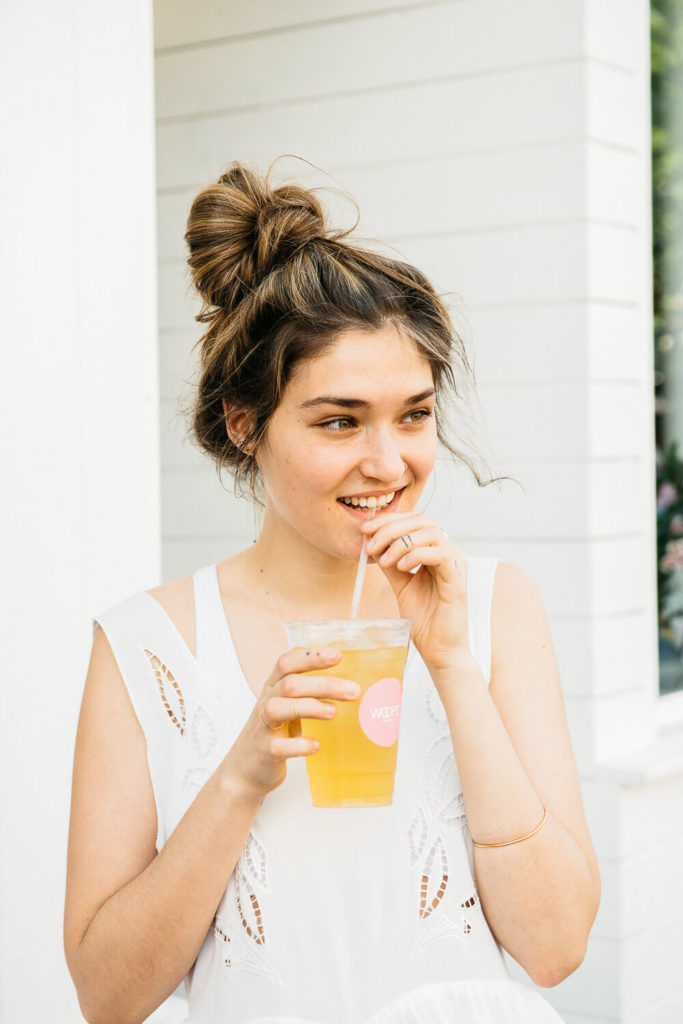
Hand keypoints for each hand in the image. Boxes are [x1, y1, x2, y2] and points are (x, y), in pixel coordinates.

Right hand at [220, 647, 359, 800]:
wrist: (245, 769)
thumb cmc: (273, 732)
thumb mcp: (288, 706)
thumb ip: (310, 693)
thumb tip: (352, 686)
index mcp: (273, 687)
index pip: (287, 663)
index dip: (311, 657)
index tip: (338, 655)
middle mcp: (266, 702)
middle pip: (290, 684)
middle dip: (323, 684)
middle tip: (353, 691)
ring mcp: (262, 727)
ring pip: (277, 708)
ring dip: (309, 707)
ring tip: (334, 713)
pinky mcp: (264, 752)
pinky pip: (278, 746)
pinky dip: (299, 745)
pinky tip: (316, 745)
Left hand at [360, 511, 468, 675]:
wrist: (438, 649)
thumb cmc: (423, 619)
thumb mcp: (400, 585)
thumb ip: (390, 563)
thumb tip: (371, 544)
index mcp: (435, 551)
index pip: (414, 521)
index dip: (388, 520)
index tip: (364, 531)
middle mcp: (448, 553)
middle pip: (422, 520)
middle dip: (391, 527)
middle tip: (370, 544)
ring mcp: (455, 565)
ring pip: (431, 532)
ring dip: (401, 542)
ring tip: (384, 561)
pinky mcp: (458, 580)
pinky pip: (439, 554)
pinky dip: (416, 555)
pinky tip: (401, 568)